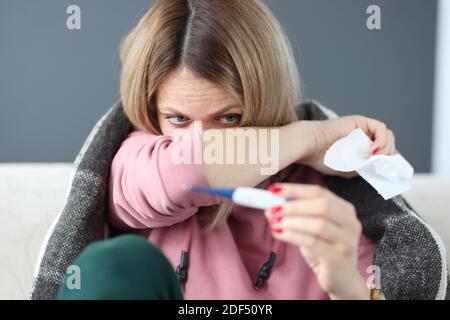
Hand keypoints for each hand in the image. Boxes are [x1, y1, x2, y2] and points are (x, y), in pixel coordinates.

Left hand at [265, 183, 369, 299]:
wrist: (341, 279)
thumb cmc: (325, 249)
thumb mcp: (312, 228)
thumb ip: (297, 214)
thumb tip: (272, 205)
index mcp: (345, 209)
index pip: (319, 192)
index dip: (295, 189)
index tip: (274, 189)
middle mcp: (350, 223)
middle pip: (322, 205)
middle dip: (294, 206)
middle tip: (274, 209)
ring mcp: (347, 241)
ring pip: (318, 225)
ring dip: (291, 222)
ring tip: (275, 223)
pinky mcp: (338, 258)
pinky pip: (312, 243)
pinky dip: (292, 236)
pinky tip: (280, 234)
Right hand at [299, 116, 396, 177]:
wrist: (310, 146)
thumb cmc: (322, 158)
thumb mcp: (348, 169)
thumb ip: (364, 167)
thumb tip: (382, 165)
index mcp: (359, 147)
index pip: (382, 151)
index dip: (388, 160)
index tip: (387, 170)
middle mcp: (362, 136)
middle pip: (387, 143)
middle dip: (388, 155)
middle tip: (380, 165)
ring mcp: (362, 128)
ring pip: (387, 135)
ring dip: (386, 149)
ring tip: (375, 159)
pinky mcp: (360, 121)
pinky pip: (380, 128)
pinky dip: (382, 140)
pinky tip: (374, 150)